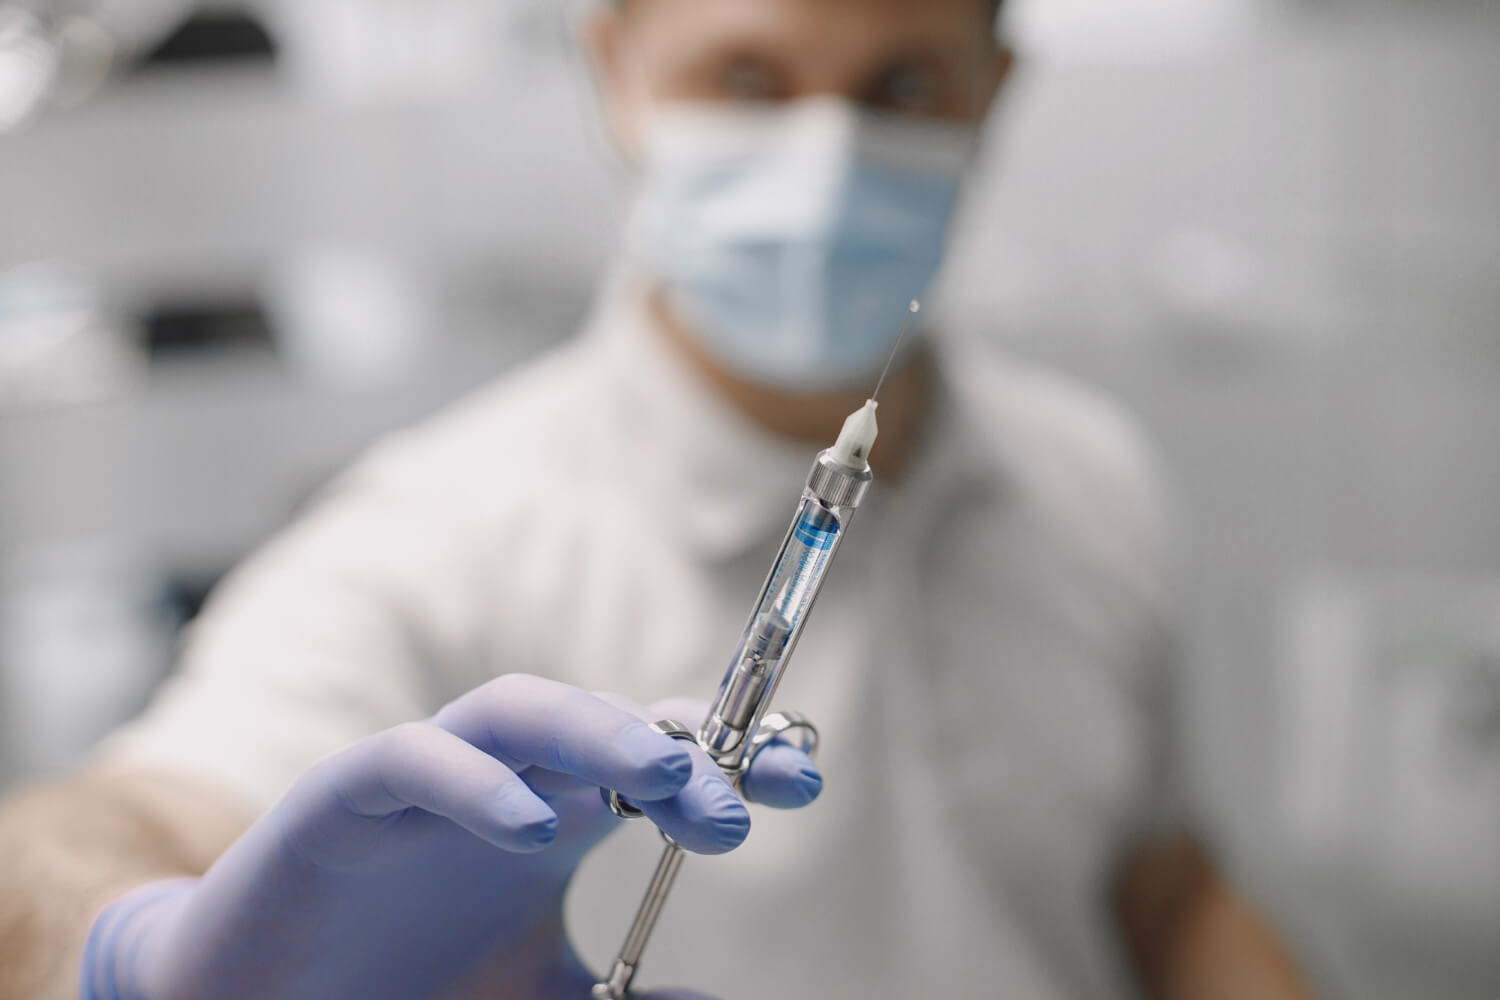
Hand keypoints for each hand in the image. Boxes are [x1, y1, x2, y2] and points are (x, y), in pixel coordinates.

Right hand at [79, 674, 821, 999]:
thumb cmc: (410, 989)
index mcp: (561, 817)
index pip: (661, 760)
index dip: (734, 757)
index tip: (802, 783)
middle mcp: (506, 782)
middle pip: (605, 722)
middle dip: (679, 745)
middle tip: (737, 803)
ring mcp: (428, 778)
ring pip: (517, 711)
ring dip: (594, 730)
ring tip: (664, 776)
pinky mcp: (344, 795)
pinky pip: (410, 760)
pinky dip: (471, 783)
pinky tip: (529, 828)